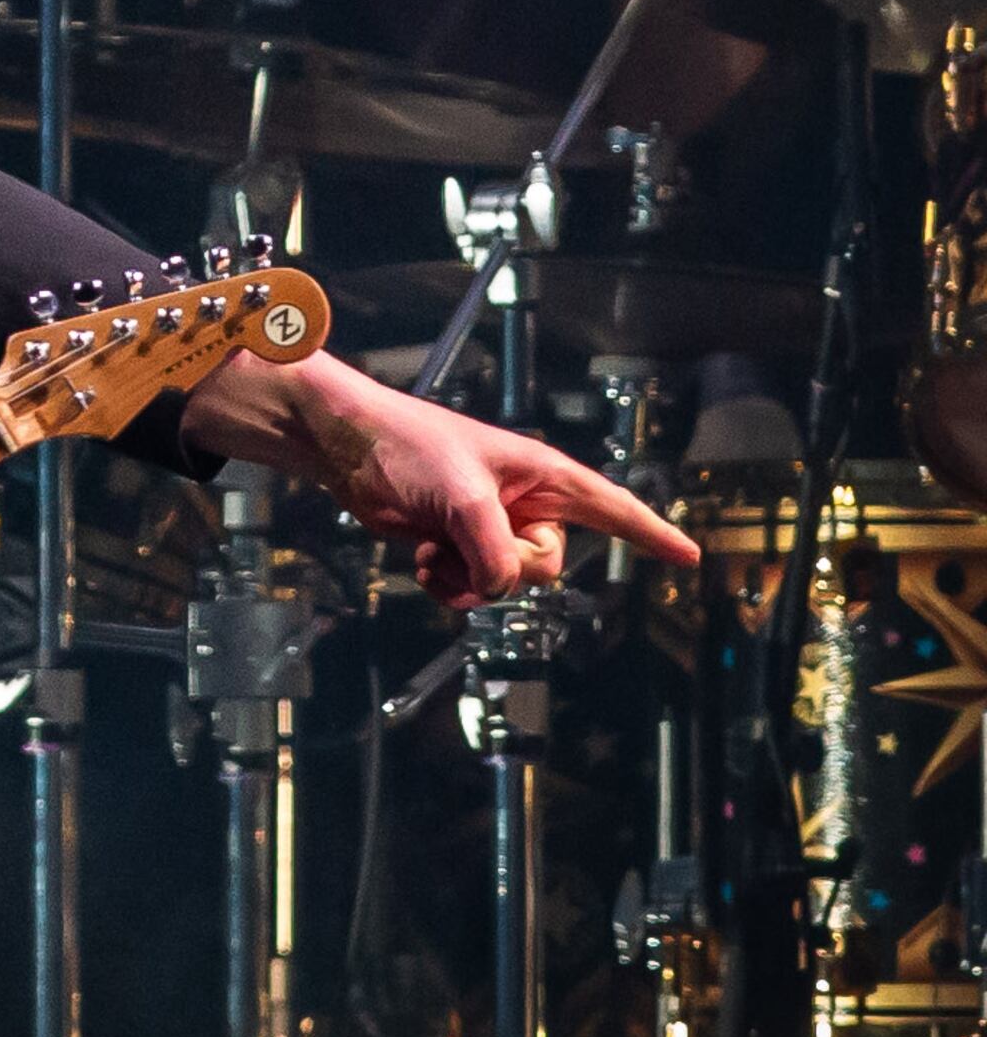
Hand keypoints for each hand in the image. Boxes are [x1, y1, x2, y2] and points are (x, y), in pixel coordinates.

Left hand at [181, 350, 694, 605]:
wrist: (346, 449)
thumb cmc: (406, 447)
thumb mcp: (459, 497)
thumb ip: (494, 548)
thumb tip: (504, 587)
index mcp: (543, 476)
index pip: (613, 508)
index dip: (652, 534)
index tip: (689, 557)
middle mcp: (524, 503)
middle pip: (547, 564)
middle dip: (507, 564)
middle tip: (464, 535)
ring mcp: (490, 527)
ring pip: (508, 583)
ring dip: (471, 579)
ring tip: (437, 548)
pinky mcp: (457, 545)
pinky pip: (473, 589)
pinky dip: (449, 585)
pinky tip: (424, 561)